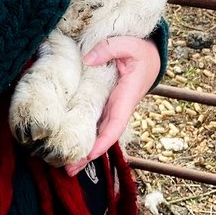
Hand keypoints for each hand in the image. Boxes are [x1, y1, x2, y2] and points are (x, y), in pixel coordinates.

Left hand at [65, 35, 160, 174]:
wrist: (150, 55)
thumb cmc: (140, 50)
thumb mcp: (129, 43)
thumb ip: (109, 48)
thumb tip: (87, 59)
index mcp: (126, 96)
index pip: (115, 124)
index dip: (103, 141)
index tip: (89, 154)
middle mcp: (119, 107)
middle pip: (104, 136)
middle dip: (88, 155)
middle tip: (68, 171)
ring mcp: (112, 108)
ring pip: (98, 134)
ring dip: (84, 151)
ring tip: (65, 168)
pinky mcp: (105, 105)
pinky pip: (94, 124)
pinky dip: (84, 137)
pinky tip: (70, 147)